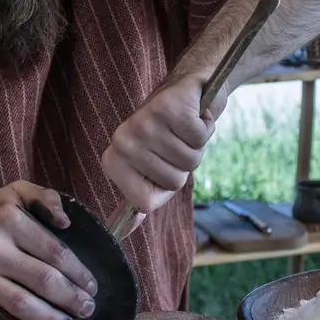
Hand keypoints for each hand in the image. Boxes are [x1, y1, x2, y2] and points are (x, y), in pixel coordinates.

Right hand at [0, 181, 98, 319]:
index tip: (91, 286)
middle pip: (42, 279)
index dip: (79, 272)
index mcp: (5, 218)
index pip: (54, 250)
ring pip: (20, 306)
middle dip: (71, 299)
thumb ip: (40, 196)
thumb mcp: (6, 196)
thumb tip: (66, 219)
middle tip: (86, 309)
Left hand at [101, 72, 220, 218]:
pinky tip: (195, 114)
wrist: (189, 87)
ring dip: (196, 145)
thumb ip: (139, 197)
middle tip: (176, 140)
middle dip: (184, 164)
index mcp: (113, 161)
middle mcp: (122, 142)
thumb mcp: (151, 167)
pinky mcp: (167, 107)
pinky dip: (206, 127)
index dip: (164, 187)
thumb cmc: (170, 134)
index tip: (162, 164)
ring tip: (184, 128)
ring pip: (189, 161)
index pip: (144, 203)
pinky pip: (200, 138)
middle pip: (173, 183)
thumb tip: (124, 232)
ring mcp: (143, 123)